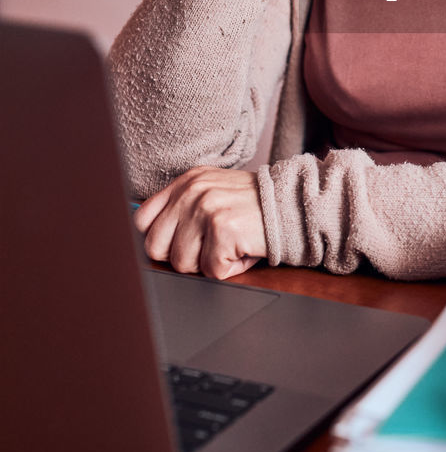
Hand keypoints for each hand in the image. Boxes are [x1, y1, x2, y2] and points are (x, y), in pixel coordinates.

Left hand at [133, 167, 266, 279]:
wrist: (296, 205)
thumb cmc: (256, 207)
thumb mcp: (214, 193)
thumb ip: (183, 208)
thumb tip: (152, 238)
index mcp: (186, 181)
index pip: (142, 220)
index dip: (160, 241)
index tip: (181, 243)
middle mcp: (192, 191)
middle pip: (156, 247)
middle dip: (183, 257)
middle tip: (210, 247)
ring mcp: (206, 209)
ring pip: (182, 264)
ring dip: (209, 263)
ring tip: (230, 244)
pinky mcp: (223, 229)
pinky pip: (211, 270)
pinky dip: (230, 268)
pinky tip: (243, 249)